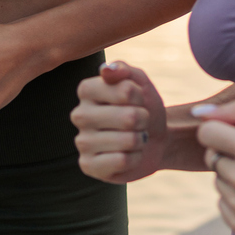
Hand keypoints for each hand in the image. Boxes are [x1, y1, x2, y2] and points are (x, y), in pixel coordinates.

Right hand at [72, 61, 168, 182]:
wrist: (154, 139)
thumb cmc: (144, 107)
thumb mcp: (140, 83)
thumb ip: (124, 70)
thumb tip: (106, 69)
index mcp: (87, 90)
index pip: (126, 91)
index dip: (140, 97)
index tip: (137, 99)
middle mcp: (79, 115)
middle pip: (129, 118)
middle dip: (143, 121)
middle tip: (139, 122)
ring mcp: (82, 142)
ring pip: (127, 141)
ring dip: (140, 140)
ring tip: (134, 138)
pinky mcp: (88, 165)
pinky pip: (122, 161)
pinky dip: (134, 158)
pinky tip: (128, 155)